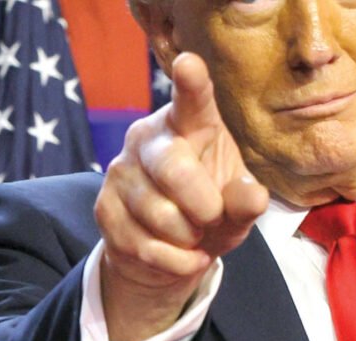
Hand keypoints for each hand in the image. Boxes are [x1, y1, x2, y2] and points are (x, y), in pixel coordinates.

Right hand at [94, 53, 268, 340]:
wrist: (170, 252)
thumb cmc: (211, 212)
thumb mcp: (238, 208)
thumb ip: (246, 201)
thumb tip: (251, 198)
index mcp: (190, 125)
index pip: (191, 100)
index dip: (191, 83)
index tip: (190, 64)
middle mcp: (149, 138)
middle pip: (174, 168)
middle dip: (203, 205)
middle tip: (212, 217)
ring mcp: (121, 171)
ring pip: (160, 214)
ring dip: (189, 238)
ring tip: (194, 234)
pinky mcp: (104, 208)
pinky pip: (144, 245)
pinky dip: (175, 261)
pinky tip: (182, 254)